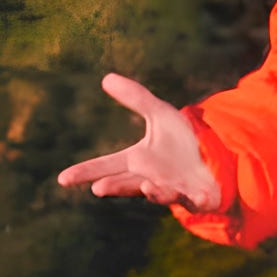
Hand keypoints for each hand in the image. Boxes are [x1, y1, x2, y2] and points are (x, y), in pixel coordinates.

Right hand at [56, 73, 222, 211]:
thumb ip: (136, 98)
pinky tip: (199, 195)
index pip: (107, 165)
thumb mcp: (161, 114)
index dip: (86, 172)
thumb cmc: (182, 141)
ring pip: (160, 193)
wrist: (213, 156)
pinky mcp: (198, 197)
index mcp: (138, 161)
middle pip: (128, 184)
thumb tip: (106, 77)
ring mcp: (174, 189)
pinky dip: (197, 198)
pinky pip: (197, 199)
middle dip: (115, 186)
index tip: (62, 179)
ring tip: (146, 185)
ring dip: (153, 191)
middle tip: (99, 188)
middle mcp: (151, 178)